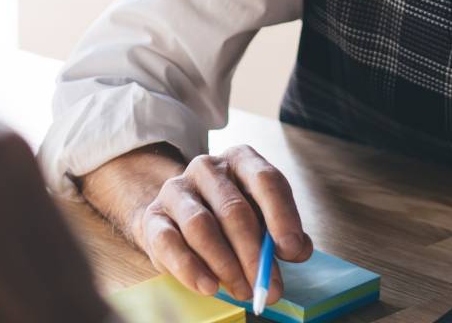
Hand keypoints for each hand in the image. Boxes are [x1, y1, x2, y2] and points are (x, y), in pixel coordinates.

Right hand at [128, 145, 313, 304]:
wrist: (177, 220)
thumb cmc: (229, 220)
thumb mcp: (263, 219)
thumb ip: (283, 234)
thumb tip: (297, 249)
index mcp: (241, 160)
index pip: (266, 180)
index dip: (282, 215)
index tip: (290, 250)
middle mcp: (207, 168)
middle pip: (234, 209)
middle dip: (252, 253)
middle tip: (266, 286)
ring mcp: (176, 190)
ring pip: (201, 226)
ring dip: (225, 265)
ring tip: (242, 291)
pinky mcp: (153, 217)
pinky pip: (170, 244)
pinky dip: (191, 269)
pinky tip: (209, 287)